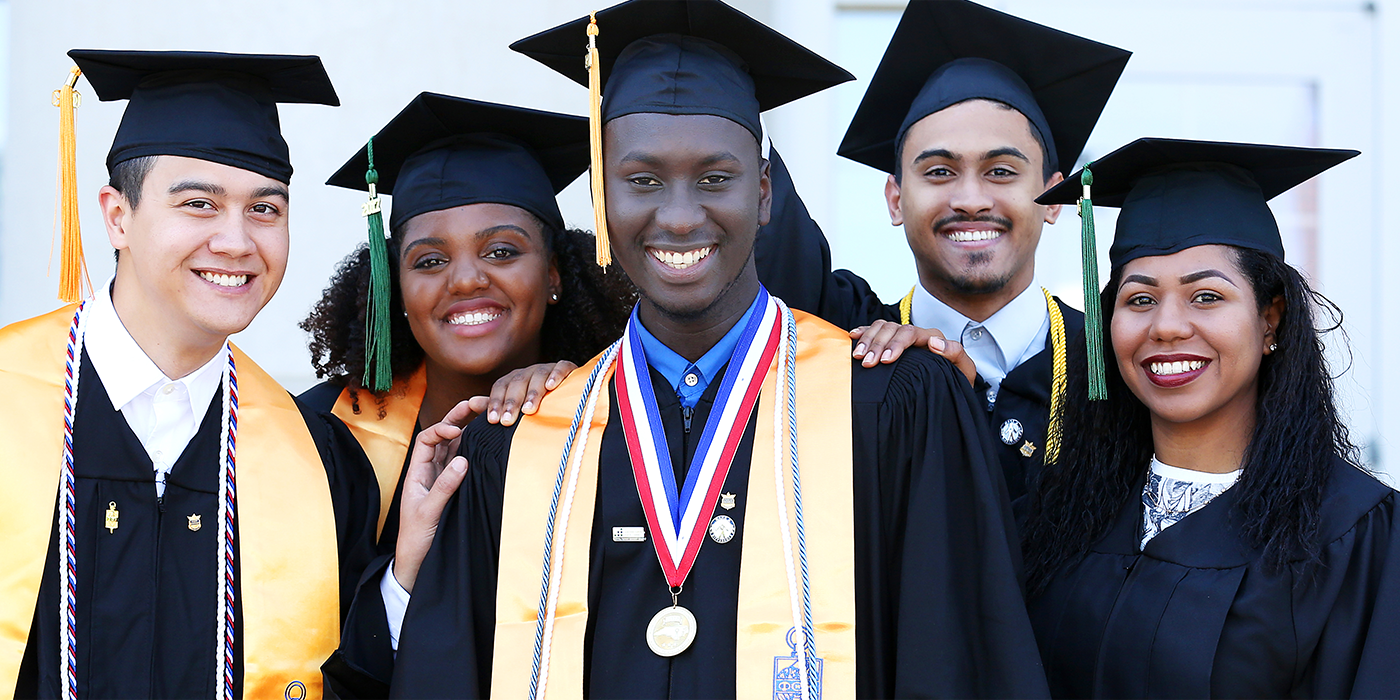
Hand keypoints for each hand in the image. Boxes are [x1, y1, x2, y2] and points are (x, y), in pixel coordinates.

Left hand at [394, 400, 476, 592]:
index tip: (458, 430)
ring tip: (486, 413)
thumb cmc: (416, 539)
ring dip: (469, 430)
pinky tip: (486, 441)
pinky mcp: (454, 488)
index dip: (442, 429)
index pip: (429, 439)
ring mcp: (443, 479)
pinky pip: (464, 463)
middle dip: (458, 417)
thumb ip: (445, 487)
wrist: (416, 563)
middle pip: (444, 437)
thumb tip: (463, 460)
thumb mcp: (429, 512)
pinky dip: (474, 450)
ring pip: (456, 447)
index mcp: (417, 472)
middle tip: (477, 402)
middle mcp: (430, 471)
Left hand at [475, 360, 578, 425]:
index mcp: (514, 380)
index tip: (493, 421)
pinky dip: (556, 375)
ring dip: (532, 393)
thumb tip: (471, 403)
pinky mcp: (567, 368)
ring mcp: (547, 368)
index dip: (496, 403)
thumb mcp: (516, 407)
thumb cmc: (538, 405)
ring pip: (537, 376)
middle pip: (517, 383)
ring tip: (529, 410)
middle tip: (508, 421)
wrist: (569, 396)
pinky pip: (560, 367)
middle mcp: (528, 372)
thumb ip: (496, 405)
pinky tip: (552, 386)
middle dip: (512, 402)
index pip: (500, 387)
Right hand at [850, 320, 976, 385]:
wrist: (951, 390)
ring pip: (882, 327)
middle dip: (878, 344)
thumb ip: (955, 354)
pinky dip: (863, 332)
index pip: (911, 333)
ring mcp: (904, 338)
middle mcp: (917, 335)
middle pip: (892, 328)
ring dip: (868, 339)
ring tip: (859, 356)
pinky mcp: (893, 343)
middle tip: (868, 362)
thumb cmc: (956, 381)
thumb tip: (934, 342)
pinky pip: (875, 329)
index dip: (897, 344)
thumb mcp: (964, 371)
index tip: (886, 360)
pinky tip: (853, 337)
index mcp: (933, 339)